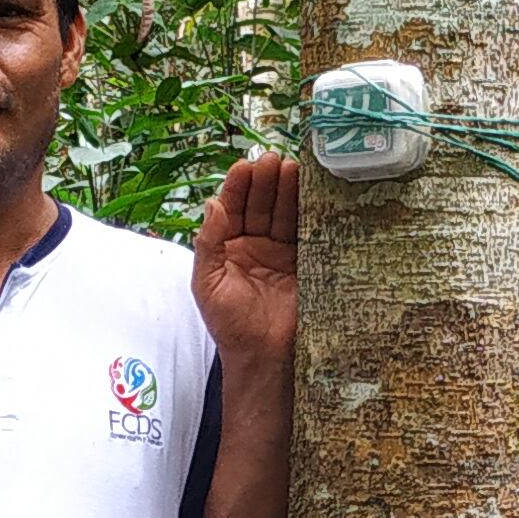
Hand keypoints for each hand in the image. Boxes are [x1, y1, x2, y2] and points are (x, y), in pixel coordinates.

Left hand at [191, 151, 300, 369]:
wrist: (264, 357)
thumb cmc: (230, 325)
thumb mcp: (207, 283)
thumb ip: (208, 243)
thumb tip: (212, 203)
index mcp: (228, 246)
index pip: (232, 207)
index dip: (239, 186)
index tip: (245, 166)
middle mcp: (255, 244)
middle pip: (261, 203)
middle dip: (266, 181)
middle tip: (273, 160)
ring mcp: (281, 252)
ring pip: (285, 213)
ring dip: (288, 190)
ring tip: (293, 168)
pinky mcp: (306, 262)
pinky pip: (308, 231)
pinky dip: (310, 212)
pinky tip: (312, 193)